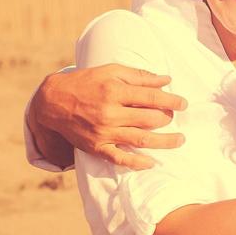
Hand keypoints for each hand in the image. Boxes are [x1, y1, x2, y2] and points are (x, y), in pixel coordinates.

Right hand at [34, 65, 187, 169]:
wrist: (52, 102)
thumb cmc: (86, 83)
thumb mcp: (111, 72)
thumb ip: (140, 76)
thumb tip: (167, 80)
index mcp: (114, 92)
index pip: (152, 98)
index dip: (172, 101)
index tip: (183, 104)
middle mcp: (110, 113)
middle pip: (150, 119)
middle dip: (167, 118)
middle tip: (173, 117)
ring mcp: (103, 132)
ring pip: (141, 139)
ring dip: (164, 142)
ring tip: (180, 140)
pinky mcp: (96, 147)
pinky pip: (119, 159)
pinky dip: (137, 163)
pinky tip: (151, 163)